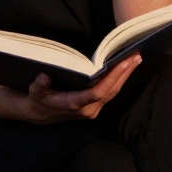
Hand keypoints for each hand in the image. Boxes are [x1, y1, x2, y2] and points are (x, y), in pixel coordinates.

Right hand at [23, 55, 141, 124]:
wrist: (39, 115)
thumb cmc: (38, 101)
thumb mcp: (34, 93)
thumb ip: (39, 85)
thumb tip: (44, 77)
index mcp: (75, 104)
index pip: (98, 92)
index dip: (112, 78)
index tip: (123, 63)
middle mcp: (88, 109)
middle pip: (111, 91)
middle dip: (125, 73)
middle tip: (136, 56)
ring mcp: (93, 110)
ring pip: (113, 93)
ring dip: (125, 76)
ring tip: (135, 59)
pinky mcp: (95, 107)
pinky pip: (110, 93)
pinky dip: (119, 80)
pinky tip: (126, 69)